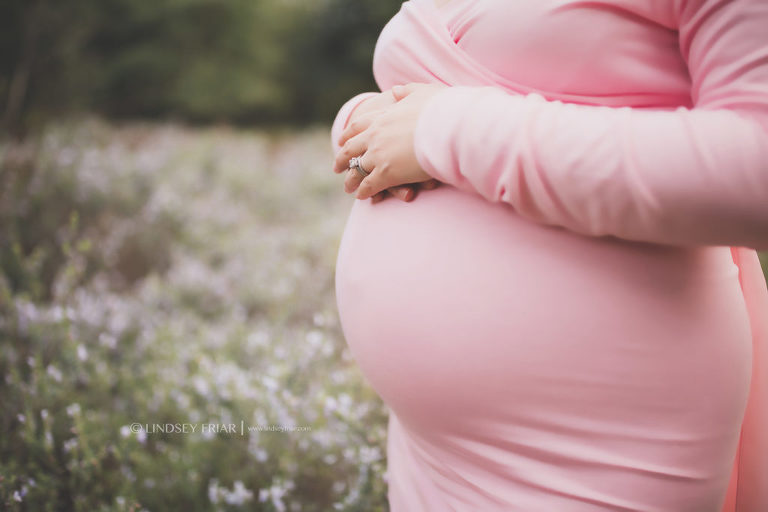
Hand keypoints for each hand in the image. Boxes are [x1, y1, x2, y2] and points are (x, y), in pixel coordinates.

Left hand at [335, 82, 448, 199]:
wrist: (448, 125)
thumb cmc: (441, 109)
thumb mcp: (422, 93)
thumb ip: (406, 91)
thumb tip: (394, 90)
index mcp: (382, 117)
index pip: (358, 126)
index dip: (349, 134)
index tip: (343, 139)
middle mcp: (375, 135)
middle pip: (351, 149)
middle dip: (343, 159)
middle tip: (337, 166)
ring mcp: (378, 155)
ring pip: (357, 169)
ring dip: (351, 179)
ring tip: (348, 187)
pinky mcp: (387, 173)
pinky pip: (369, 185)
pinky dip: (364, 191)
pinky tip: (361, 196)